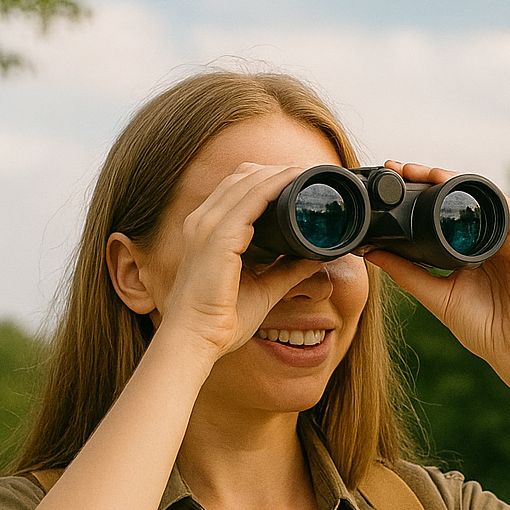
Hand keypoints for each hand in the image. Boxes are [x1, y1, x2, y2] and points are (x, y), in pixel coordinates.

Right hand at [153, 162, 328, 359]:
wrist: (195, 339)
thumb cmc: (221, 319)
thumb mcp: (263, 287)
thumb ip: (287, 270)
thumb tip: (315, 256)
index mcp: (206, 230)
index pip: (236, 188)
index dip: (268, 178)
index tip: (300, 180)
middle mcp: (202, 221)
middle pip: (242, 176)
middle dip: (277, 170)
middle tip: (311, 173)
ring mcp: (207, 225)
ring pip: (247, 181)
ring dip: (280, 172)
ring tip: (309, 172)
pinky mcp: (218, 237)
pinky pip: (251, 199)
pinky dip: (275, 186)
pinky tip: (295, 181)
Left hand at [363, 161, 509, 367]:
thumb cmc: (481, 327)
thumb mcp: (435, 294)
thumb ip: (405, 272)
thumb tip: (372, 253)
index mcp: (466, 249)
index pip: (440, 212)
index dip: (417, 194)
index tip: (391, 181)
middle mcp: (486, 237)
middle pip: (457, 197)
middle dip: (428, 178)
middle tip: (399, 167)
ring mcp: (505, 236)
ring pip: (478, 195)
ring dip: (450, 178)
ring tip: (422, 171)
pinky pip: (504, 206)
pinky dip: (481, 192)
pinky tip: (458, 185)